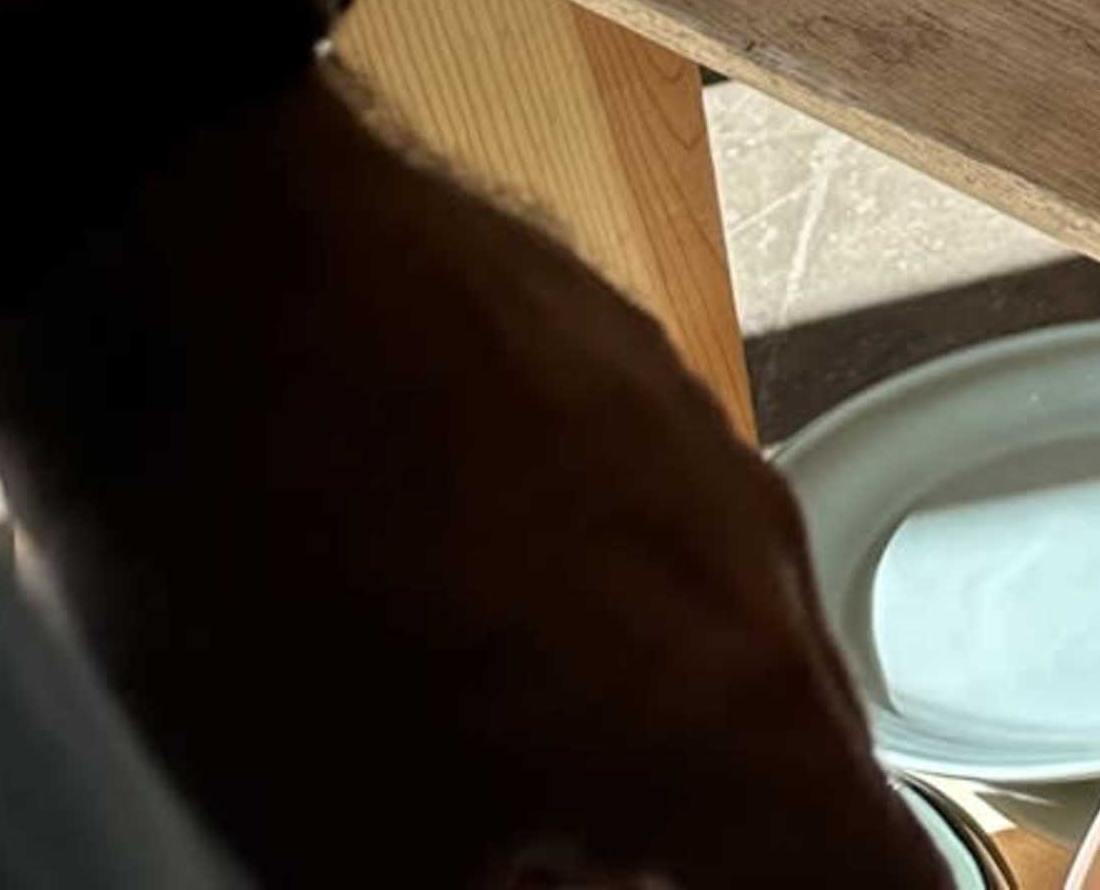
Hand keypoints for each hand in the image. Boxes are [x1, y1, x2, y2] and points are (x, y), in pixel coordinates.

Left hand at [0, 79, 935, 889]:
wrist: (206, 270)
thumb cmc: (270, 571)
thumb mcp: (363, 864)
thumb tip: (564, 879)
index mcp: (739, 721)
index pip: (892, 880)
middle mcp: (760, 568)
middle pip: (811, 767)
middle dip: (718, 845)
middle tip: (591, 868)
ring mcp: (698, 443)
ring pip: (725, 638)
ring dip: (647, 724)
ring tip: (490, 759)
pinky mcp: (620, 362)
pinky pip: (656, 526)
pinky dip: (593, 602)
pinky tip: (445, 612)